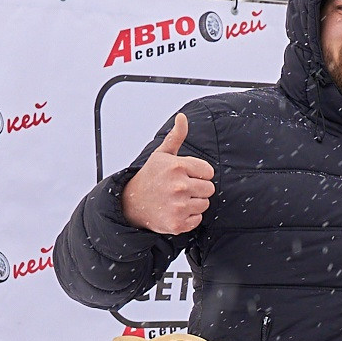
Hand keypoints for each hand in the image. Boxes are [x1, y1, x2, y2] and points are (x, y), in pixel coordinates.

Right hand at [120, 114, 214, 234]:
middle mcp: (179, 186)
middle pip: (209, 189)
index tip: (186, 175)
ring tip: (177, 200)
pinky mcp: (177, 223)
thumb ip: (176, 136)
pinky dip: (189, 218)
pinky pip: (197, 219)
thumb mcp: (161, 155)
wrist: (132, 203)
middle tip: (181, 189)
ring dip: (193, 203)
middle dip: (198, 189)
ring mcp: (178, 206)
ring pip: (204, 204)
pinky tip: (175, 211)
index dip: (199, 174)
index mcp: (177, 167)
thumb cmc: (151, 177)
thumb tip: (182, 117)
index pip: (208, 172)